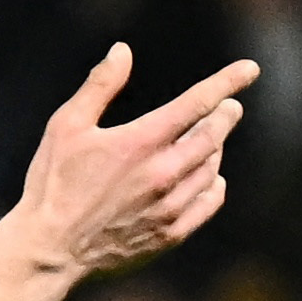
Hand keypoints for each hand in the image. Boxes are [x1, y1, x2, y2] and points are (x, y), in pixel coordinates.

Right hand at [10, 44, 255, 282]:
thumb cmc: (53, 183)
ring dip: (214, 149)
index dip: (227, 82)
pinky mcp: (170, 235)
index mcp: (141, 142)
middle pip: (212, 136)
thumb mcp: (67, 125)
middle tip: (230, 107)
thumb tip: (123, 50)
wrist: (51, 250)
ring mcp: (170, 207)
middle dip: (225, 116)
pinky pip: (208, 203)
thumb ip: (99, 86)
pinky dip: (214, 186)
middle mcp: (163, 174)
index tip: (250, 70)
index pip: (197, 103)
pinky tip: (210, 179)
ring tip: (209, 139)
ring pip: (211, 169)